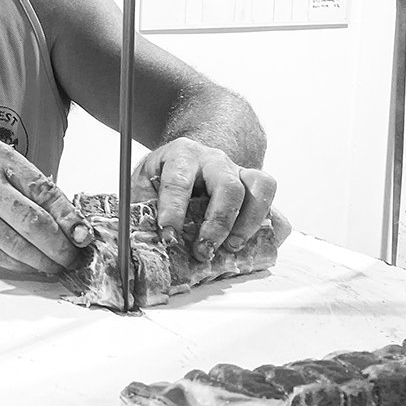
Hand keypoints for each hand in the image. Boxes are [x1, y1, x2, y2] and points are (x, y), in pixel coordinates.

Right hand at [0, 141, 93, 273]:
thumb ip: (32, 191)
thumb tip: (72, 225)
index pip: (44, 189)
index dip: (68, 216)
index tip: (83, 234)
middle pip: (32, 222)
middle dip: (60, 245)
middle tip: (73, 256)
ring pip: (18, 246)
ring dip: (44, 261)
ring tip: (57, 264)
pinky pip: (2, 258)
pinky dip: (23, 266)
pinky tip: (32, 265)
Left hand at [132, 138, 287, 260]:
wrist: (188, 158)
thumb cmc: (162, 179)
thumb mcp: (141, 187)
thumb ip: (137, 212)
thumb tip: (129, 247)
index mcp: (181, 155)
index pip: (179, 179)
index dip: (173, 209)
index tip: (167, 235)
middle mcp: (214, 160)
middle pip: (227, 185)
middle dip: (217, 222)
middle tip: (204, 249)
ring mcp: (240, 173)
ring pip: (260, 187)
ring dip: (249, 222)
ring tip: (232, 247)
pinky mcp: (255, 192)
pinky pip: (276, 207)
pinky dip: (273, 229)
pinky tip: (259, 246)